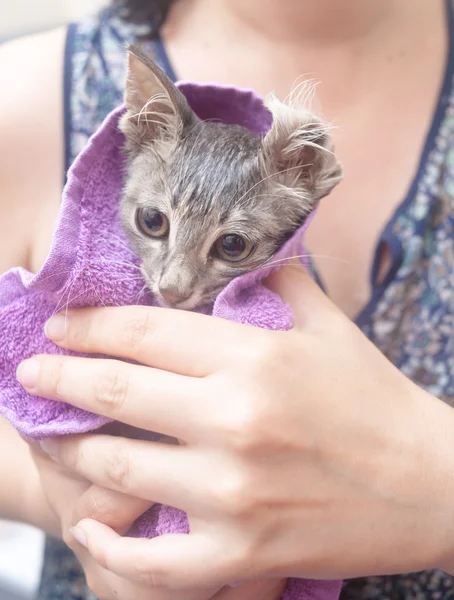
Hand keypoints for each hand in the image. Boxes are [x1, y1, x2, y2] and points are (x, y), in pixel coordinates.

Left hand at [17, 265, 453, 588]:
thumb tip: (240, 251)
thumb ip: (278, 279)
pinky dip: (109, 547)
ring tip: (54, 437)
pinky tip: (91, 528)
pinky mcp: (243, 552)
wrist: (427, 482)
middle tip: (31, 373)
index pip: (145, 330)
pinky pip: (151, 563)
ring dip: (73, 450)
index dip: (90, 325)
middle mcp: (235, 422)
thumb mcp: (328, 325)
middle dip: (59, 377)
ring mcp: (234, 494)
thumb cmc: (373, 397)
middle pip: (116, 391)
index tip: (60, 326)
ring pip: (118, 469)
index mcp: (254, 359)